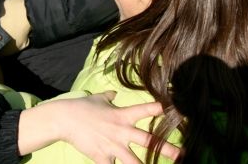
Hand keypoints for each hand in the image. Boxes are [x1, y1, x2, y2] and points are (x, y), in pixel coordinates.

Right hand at [18, 91, 179, 162]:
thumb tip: (114, 91)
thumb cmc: (82, 107)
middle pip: (148, 140)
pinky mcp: (102, 158)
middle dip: (166, 148)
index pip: (143, 110)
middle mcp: (120, 131)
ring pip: (135, 162)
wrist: (64, 119)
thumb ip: (109, 95)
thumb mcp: (98, 98)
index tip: (173, 109)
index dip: (158, 109)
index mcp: (121, 115)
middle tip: (182, 153)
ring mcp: (112, 146)